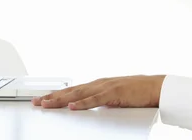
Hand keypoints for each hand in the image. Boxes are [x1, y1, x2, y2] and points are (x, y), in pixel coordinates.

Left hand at [31, 75, 165, 110]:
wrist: (155, 87)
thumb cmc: (137, 92)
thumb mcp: (113, 98)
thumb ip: (100, 101)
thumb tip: (89, 106)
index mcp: (98, 85)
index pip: (72, 90)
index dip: (56, 94)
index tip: (42, 99)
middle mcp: (98, 84)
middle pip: (70, 91)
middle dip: (52, 96)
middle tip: (36, 102)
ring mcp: (105, 87)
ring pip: (78, 94)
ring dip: (61, 99)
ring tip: (47, 103)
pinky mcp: (114, 94)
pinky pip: (95, 100)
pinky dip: (82, 103)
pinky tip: (71, 106)